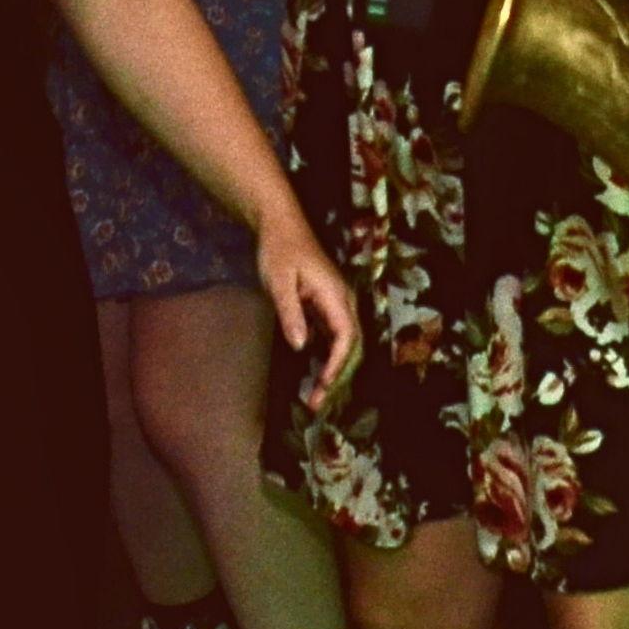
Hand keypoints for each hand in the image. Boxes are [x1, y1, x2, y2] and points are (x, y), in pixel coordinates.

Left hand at [257, 215, 360, 412]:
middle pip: (349, 344)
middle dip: (336, 375)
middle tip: (317, 402)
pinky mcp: (326, 305)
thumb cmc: (280, 250)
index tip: (322, 384)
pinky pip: (333, 337)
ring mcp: (336, 303)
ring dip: (331, 369)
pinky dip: (325, 357)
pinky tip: (312, 374)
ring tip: (315, 396)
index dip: (337, 364)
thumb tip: (300, 345)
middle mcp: (342, 300)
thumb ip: (290, 313)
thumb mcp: (279, 282)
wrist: (281, 225)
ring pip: (343, 343)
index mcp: (334, 294)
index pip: (346, 336)